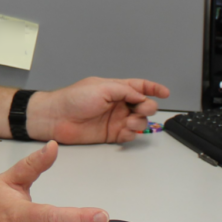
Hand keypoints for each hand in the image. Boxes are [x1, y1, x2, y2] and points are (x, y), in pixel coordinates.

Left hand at [32, 77, 169, 143]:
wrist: (57, 117)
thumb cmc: (73, 98)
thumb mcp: (102, 88)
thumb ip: (125, 90)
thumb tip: (141, 95)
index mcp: (115, 88)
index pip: (140, 86)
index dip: (154, 88)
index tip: (165, 92)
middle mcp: (118, 104)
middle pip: (144, 105)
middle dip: (148, 107)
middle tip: (141, 108)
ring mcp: (115, 119)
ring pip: (139, 122)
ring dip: (140, 122)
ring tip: (129, 122)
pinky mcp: (110, 134)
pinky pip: (129, 135)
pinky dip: (131, 134)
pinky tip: (125, 131)